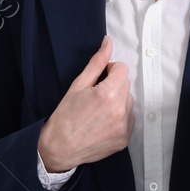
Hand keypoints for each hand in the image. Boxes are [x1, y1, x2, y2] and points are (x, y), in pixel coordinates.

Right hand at [37, 35, 132, 172]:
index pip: (123, 69)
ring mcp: (124, 126)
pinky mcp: (125, 138)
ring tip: (98, 110)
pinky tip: (102, 121)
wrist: (60, 147)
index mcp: (107, 94)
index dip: (110, 70)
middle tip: (95, 95)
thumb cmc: (65, 116)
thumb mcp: (77, 85)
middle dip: (114, 84)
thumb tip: (108, 43)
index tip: (100, 78)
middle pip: (126, 84)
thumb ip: (96, 63)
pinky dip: (119, 117)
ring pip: (128, 101)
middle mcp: (120, 110)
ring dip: (117, 101)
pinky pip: (129, 118)